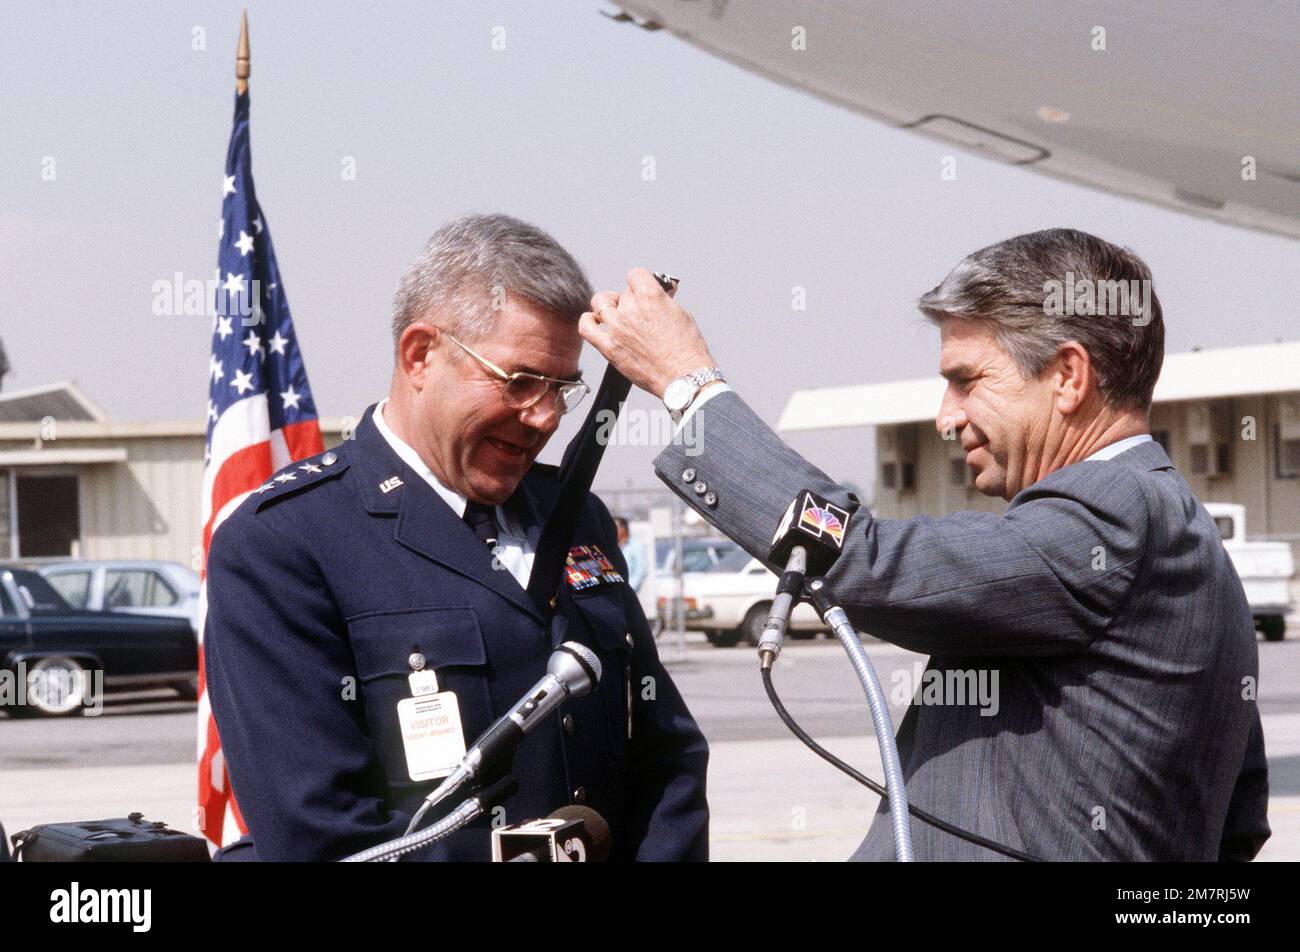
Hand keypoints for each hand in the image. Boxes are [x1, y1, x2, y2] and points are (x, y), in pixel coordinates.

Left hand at [579, 268, 716, 398]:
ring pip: (600, 303)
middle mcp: (630, 309)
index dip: (642, 281)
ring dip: (610, 306)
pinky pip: (586, 327)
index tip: (644, 288)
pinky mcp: (609, 348)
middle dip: (632, 299)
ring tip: (619, 315)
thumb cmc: (686, 349)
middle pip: (622, 292)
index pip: (636, 274)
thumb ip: (665, 300)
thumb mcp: (681, 314)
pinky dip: (589, 321)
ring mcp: (617, 329)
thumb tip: (661, 291)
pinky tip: (596, 322)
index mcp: (649, 296)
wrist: (683, 378)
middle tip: (641, 312)